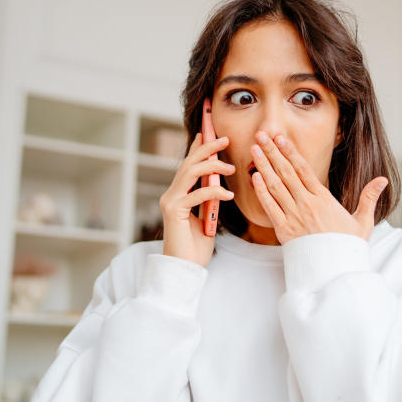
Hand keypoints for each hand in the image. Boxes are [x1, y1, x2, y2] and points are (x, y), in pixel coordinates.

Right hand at [160, 132, 235, 266]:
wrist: (185, 270)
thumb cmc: (196, 247)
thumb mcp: (207, 217)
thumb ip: (208, 199)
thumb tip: (219, 181)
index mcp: (178, 194)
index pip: (188, 164)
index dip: (198, 147)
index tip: (208, 132)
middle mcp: (171, 194)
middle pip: (188, 162)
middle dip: (207, 147)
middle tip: (225, 139)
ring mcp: (170, 202)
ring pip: (190, 172)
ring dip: (212, 165)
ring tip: (230, 167)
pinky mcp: (174, 212)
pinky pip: (197, 194)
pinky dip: (214, 191)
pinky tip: (229, 194)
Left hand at [249, 131, 388, 244]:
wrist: (337, 272)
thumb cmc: (348, 247)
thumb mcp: (363, 221)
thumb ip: (369, 198)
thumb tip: (383, 180)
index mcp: (323, 199)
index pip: (304, 169)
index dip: (290, 152)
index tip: (281, 138)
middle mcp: (307, 204)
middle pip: (286, 172)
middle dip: (272, 152)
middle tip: (261, 135)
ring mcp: (294, 217)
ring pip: (275, 186)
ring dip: (263, 166)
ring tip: (254, 149)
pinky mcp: (284, 231)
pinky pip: (270, 207)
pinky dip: (261, 192)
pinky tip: (254, 177)